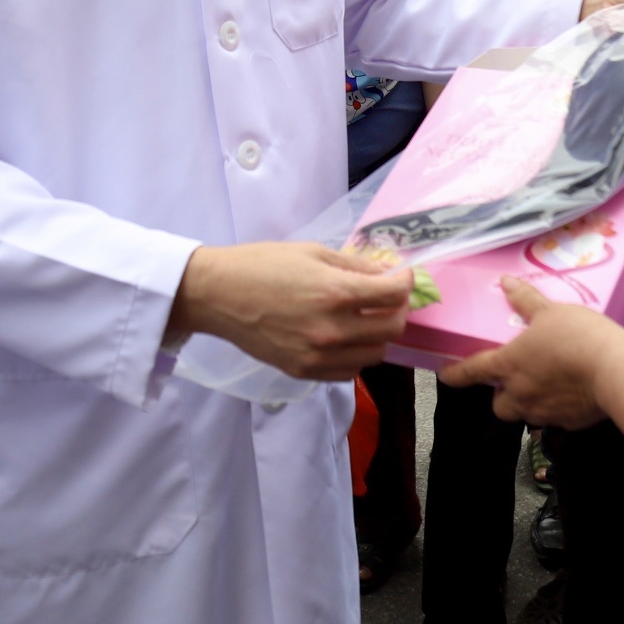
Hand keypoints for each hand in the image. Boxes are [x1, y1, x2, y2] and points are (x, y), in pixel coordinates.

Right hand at [167, 242, 410, 379]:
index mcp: (335, 293)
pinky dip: (356, 355)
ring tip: (365, 318)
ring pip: (376, 354)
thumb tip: (387, 274)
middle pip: (392, 328)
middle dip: (398, 309)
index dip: (405, 282)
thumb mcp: (313, 252)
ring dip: (378, 335)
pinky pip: (350, 371)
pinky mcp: (305, 372)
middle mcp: (333, 330)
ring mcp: (319, 356)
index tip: (401, 276)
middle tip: (387, 297)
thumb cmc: (262, 264)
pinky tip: (344, 337)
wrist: (218, 295)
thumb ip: (355, 266)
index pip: (394, 294)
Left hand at [438, 278, 623, 426]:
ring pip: (525, 414)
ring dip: (528, 402)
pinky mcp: (568, 423)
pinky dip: (557, 407)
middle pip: (499, 404)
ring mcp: (544, 412)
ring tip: (547, 384)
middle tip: (516, 377)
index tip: (445, 374)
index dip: (456, 373)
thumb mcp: (550, 311)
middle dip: (502, 394)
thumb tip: (507, 283)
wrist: (615, 372)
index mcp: (509, 364)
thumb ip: (526, 301)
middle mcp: (520, 393)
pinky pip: (554, 419)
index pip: (472, 371)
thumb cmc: (578, 337)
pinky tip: (572, 392)